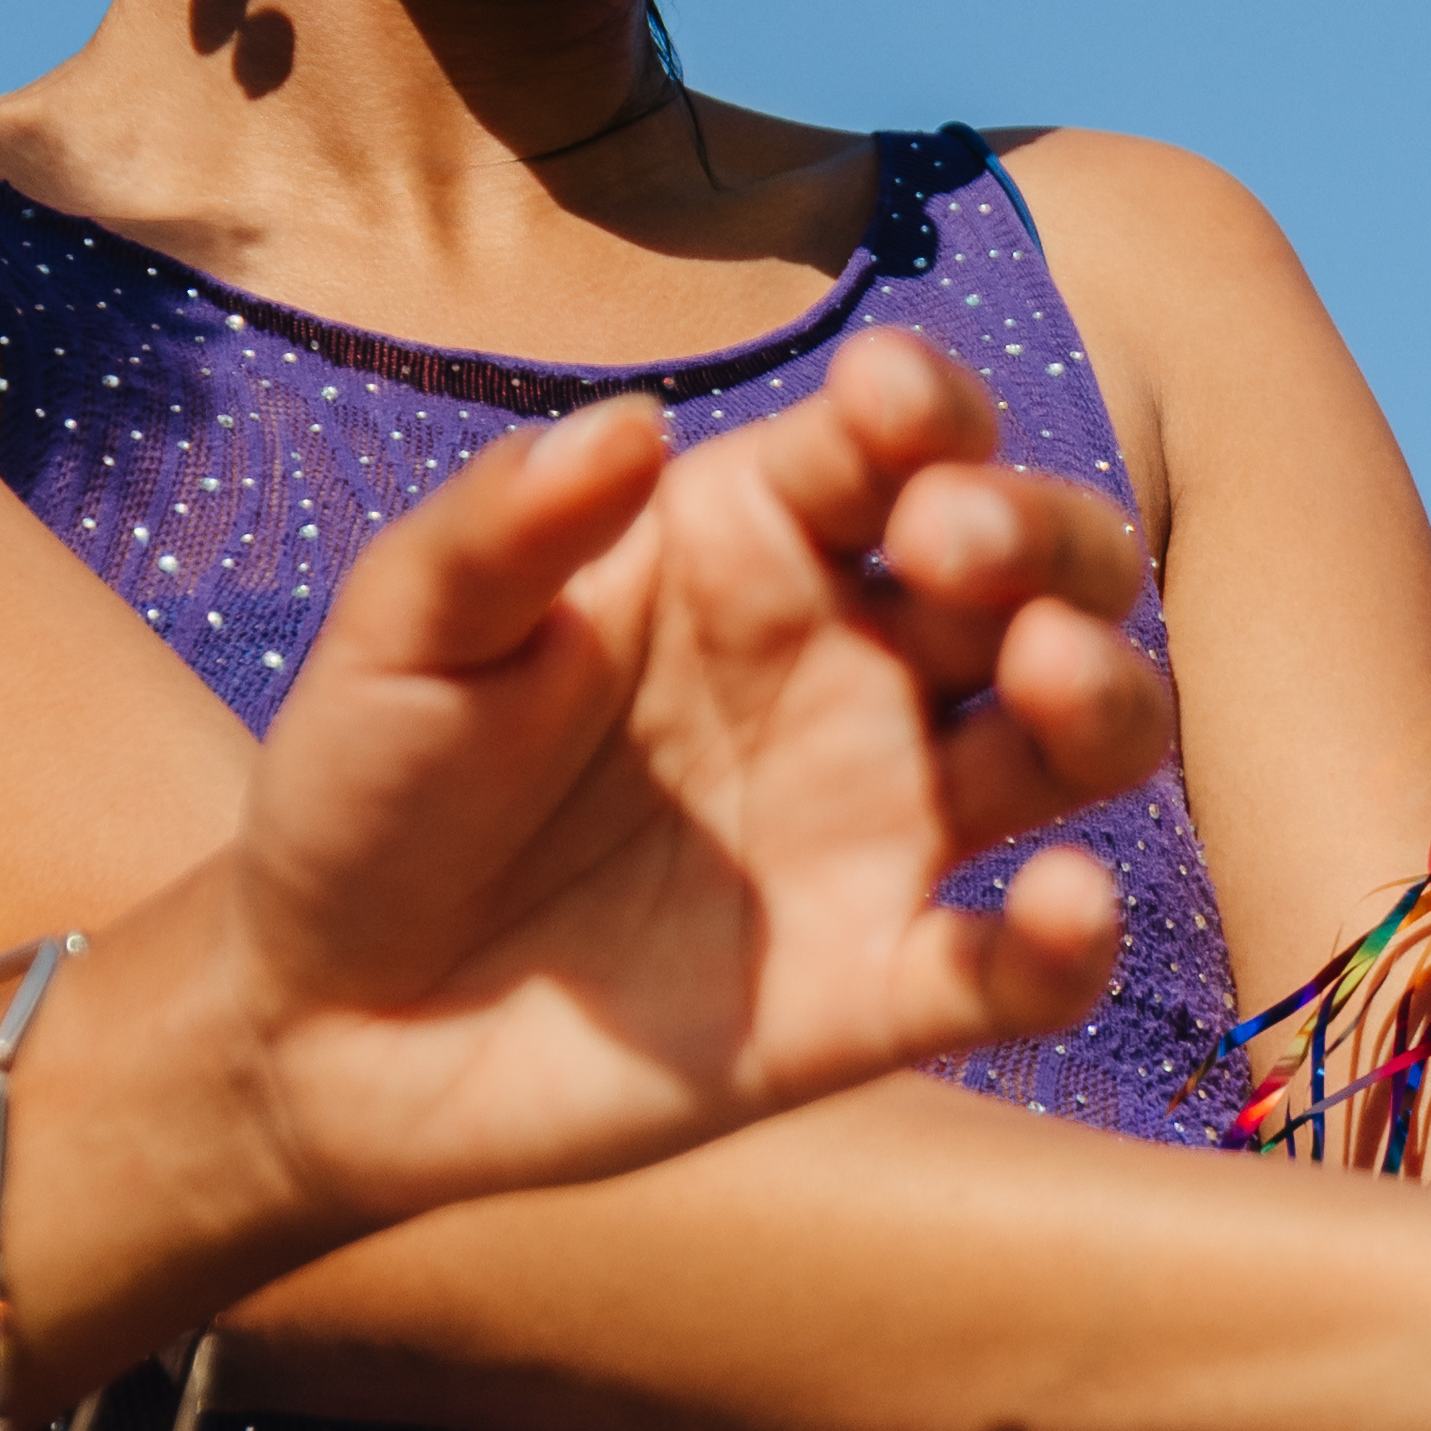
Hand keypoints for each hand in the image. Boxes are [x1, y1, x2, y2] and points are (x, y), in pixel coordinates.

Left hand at [207, 330, 1174, 1241]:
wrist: (323, 1024)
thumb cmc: (364, 787)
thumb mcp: (397, 637)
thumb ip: (500, 528)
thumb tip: (630, 423)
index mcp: (746, 546)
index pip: (891, 441)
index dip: (924, 406)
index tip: (890, 408)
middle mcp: (848, 665)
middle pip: (1037, 562)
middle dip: (1043, 529)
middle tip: (954, 549)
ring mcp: (878, 825)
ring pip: (1080, 736)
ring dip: (1108, 694)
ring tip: (1053, 682)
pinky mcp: (873, 991)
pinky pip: (1016, 968)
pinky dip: (1071, 941)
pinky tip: (1065, 909)